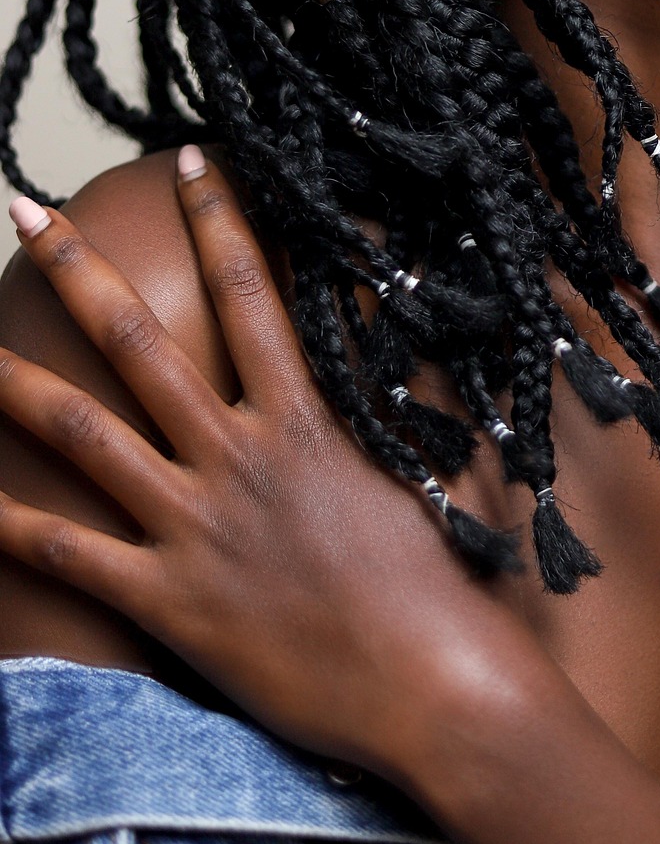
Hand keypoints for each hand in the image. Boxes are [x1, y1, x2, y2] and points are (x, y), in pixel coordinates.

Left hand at [0, 150, 541, 782]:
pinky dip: (10, 525)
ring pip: (84, 433)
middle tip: (28, 210)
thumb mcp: (412, 473)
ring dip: (14, 382)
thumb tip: (375, 360)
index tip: (192, 161)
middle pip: (138, 340)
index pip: (251, 292)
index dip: (218, 219)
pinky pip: (69, 554)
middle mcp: (237, 456)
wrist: (431, 682)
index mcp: (301, 420)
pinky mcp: (168, 600)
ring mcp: (195, 525)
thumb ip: (375, 414)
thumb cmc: (434, 586)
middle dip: (78, 267)